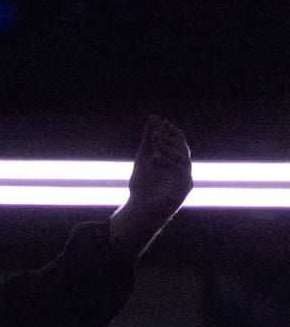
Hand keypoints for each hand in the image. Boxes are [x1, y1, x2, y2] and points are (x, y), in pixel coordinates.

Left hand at [109, 115, 192, 257]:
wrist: (140, 209)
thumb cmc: (142, 185)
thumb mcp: (143, 157)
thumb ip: (149, 139)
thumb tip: (154, 116)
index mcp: (175, 162)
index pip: (179, 142)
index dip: (172, 131)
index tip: (162, 121)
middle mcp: (183, 169)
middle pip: (183, 148)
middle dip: (170, 139)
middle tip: (157, 133)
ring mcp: (186, 178)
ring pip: (184, 158)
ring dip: (169, 148)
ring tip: (155, 141)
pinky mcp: (185, 188)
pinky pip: (181, 171)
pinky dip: (168, 162)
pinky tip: (155, 157)